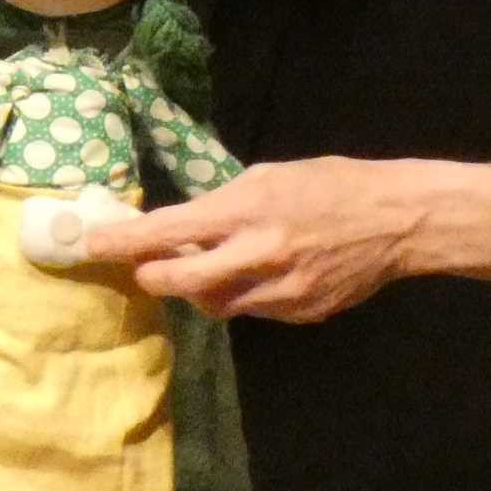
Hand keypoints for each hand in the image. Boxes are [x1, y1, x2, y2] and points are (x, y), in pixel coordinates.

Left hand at [85, 157, 435, 322]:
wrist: (398, 220)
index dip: (124, 241)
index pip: (167, 231)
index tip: (92, 244)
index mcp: (246, 210)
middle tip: (145, 267)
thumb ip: (223, 204)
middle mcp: (258, 255)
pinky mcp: (299, 313)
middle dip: (153, 276)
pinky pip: (251, 310)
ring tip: (208, 264)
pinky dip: (240, 295)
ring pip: (214, 304)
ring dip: (199, 288)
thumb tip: (183, 225)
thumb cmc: (330, 184)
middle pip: (179, 282)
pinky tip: (253, 274)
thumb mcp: (268, 177)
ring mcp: (279, 291)